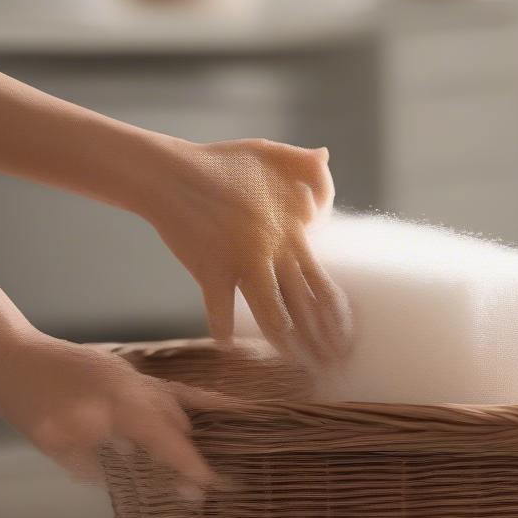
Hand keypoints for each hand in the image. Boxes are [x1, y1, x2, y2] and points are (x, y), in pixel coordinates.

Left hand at [0, 332, 226, 493]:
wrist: (8, 352)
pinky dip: (170, 406)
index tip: (209, 485)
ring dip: (183, 427)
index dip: (190, 464)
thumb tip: (113, 476)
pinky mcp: (117, 369)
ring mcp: (128, 374)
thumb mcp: (58, 446)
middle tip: (194, 482)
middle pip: (178, 421)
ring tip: (194, 449)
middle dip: (188, 451)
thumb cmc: (28, 402)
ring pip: (171, 400)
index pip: (170, 440)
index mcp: (124, 407)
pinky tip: (168, 419)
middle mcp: (135, 388)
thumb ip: (93, 464)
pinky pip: (156, 389)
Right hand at [151, 138, 351, 362]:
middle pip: (305, 307)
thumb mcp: (269, 152)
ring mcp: (241, 263)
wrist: (171, 172)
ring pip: (272, 315)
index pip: (323, 283)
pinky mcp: (210, 270)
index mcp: (291, 232)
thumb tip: (326, 157)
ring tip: (294, 363)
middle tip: (332, 365)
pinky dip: (222, 329)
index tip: (346, 339)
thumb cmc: (220, 162)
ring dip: (284, 344)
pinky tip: (227, 344)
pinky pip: (219, 310)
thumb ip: (303, 162)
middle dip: (321, 341)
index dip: (336, 316)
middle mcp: (272, 252)